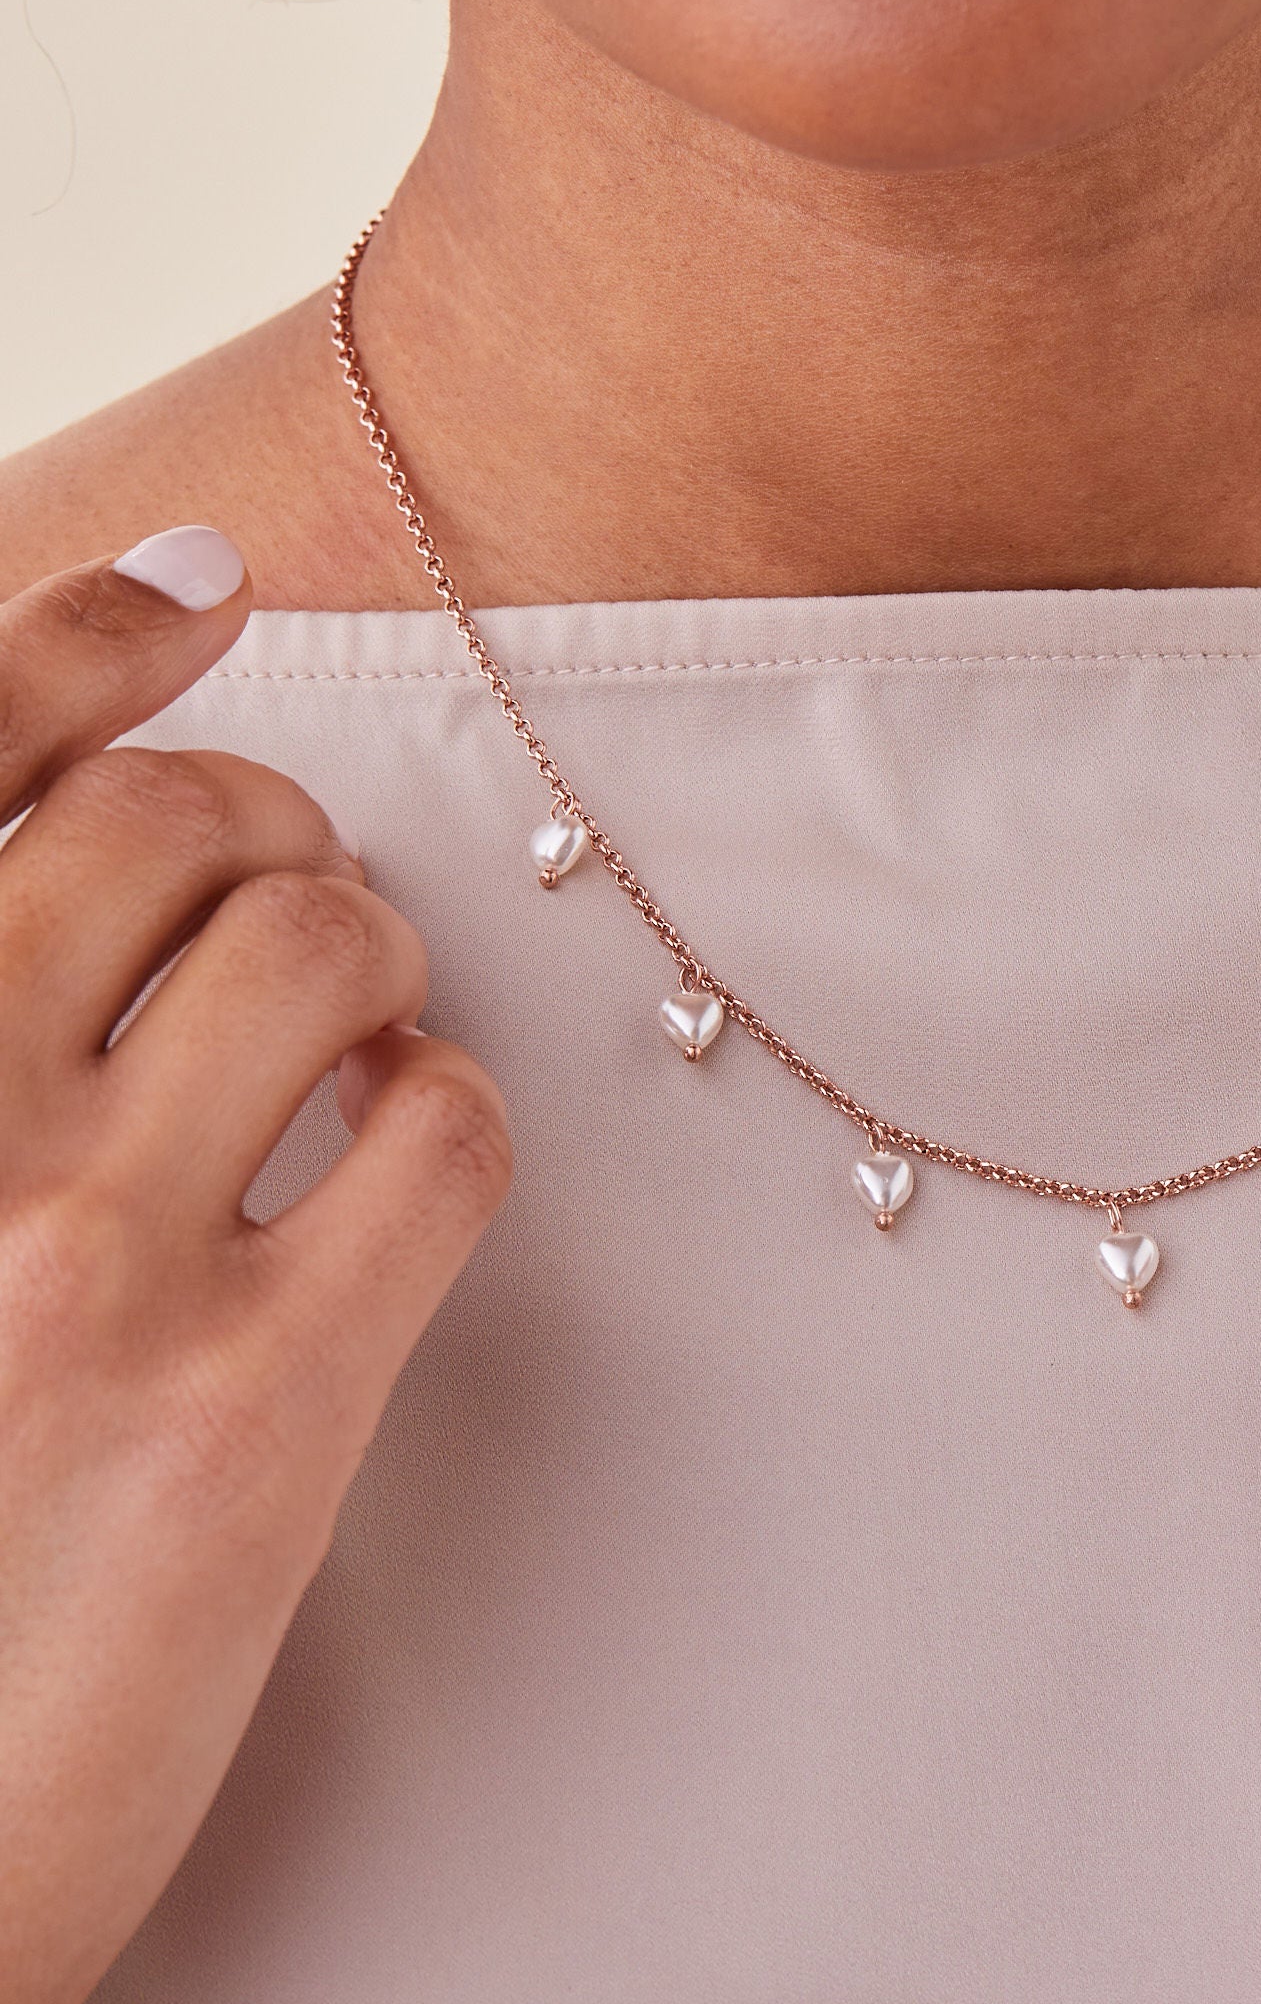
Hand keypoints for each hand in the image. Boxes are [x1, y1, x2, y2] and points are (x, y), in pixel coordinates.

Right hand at [0, 532, 511, 2003]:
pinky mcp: (249, 1404)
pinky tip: (393, 1162)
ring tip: (348, 1037)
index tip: (207, 600)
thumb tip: (116, 878)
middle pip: (168, 827)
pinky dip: (446, 1112)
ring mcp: (72, 1260)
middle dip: (271, 829)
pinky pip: (436, 1132)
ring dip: (375, 962)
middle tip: (294, 898)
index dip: (79, 644)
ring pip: (324, 946)